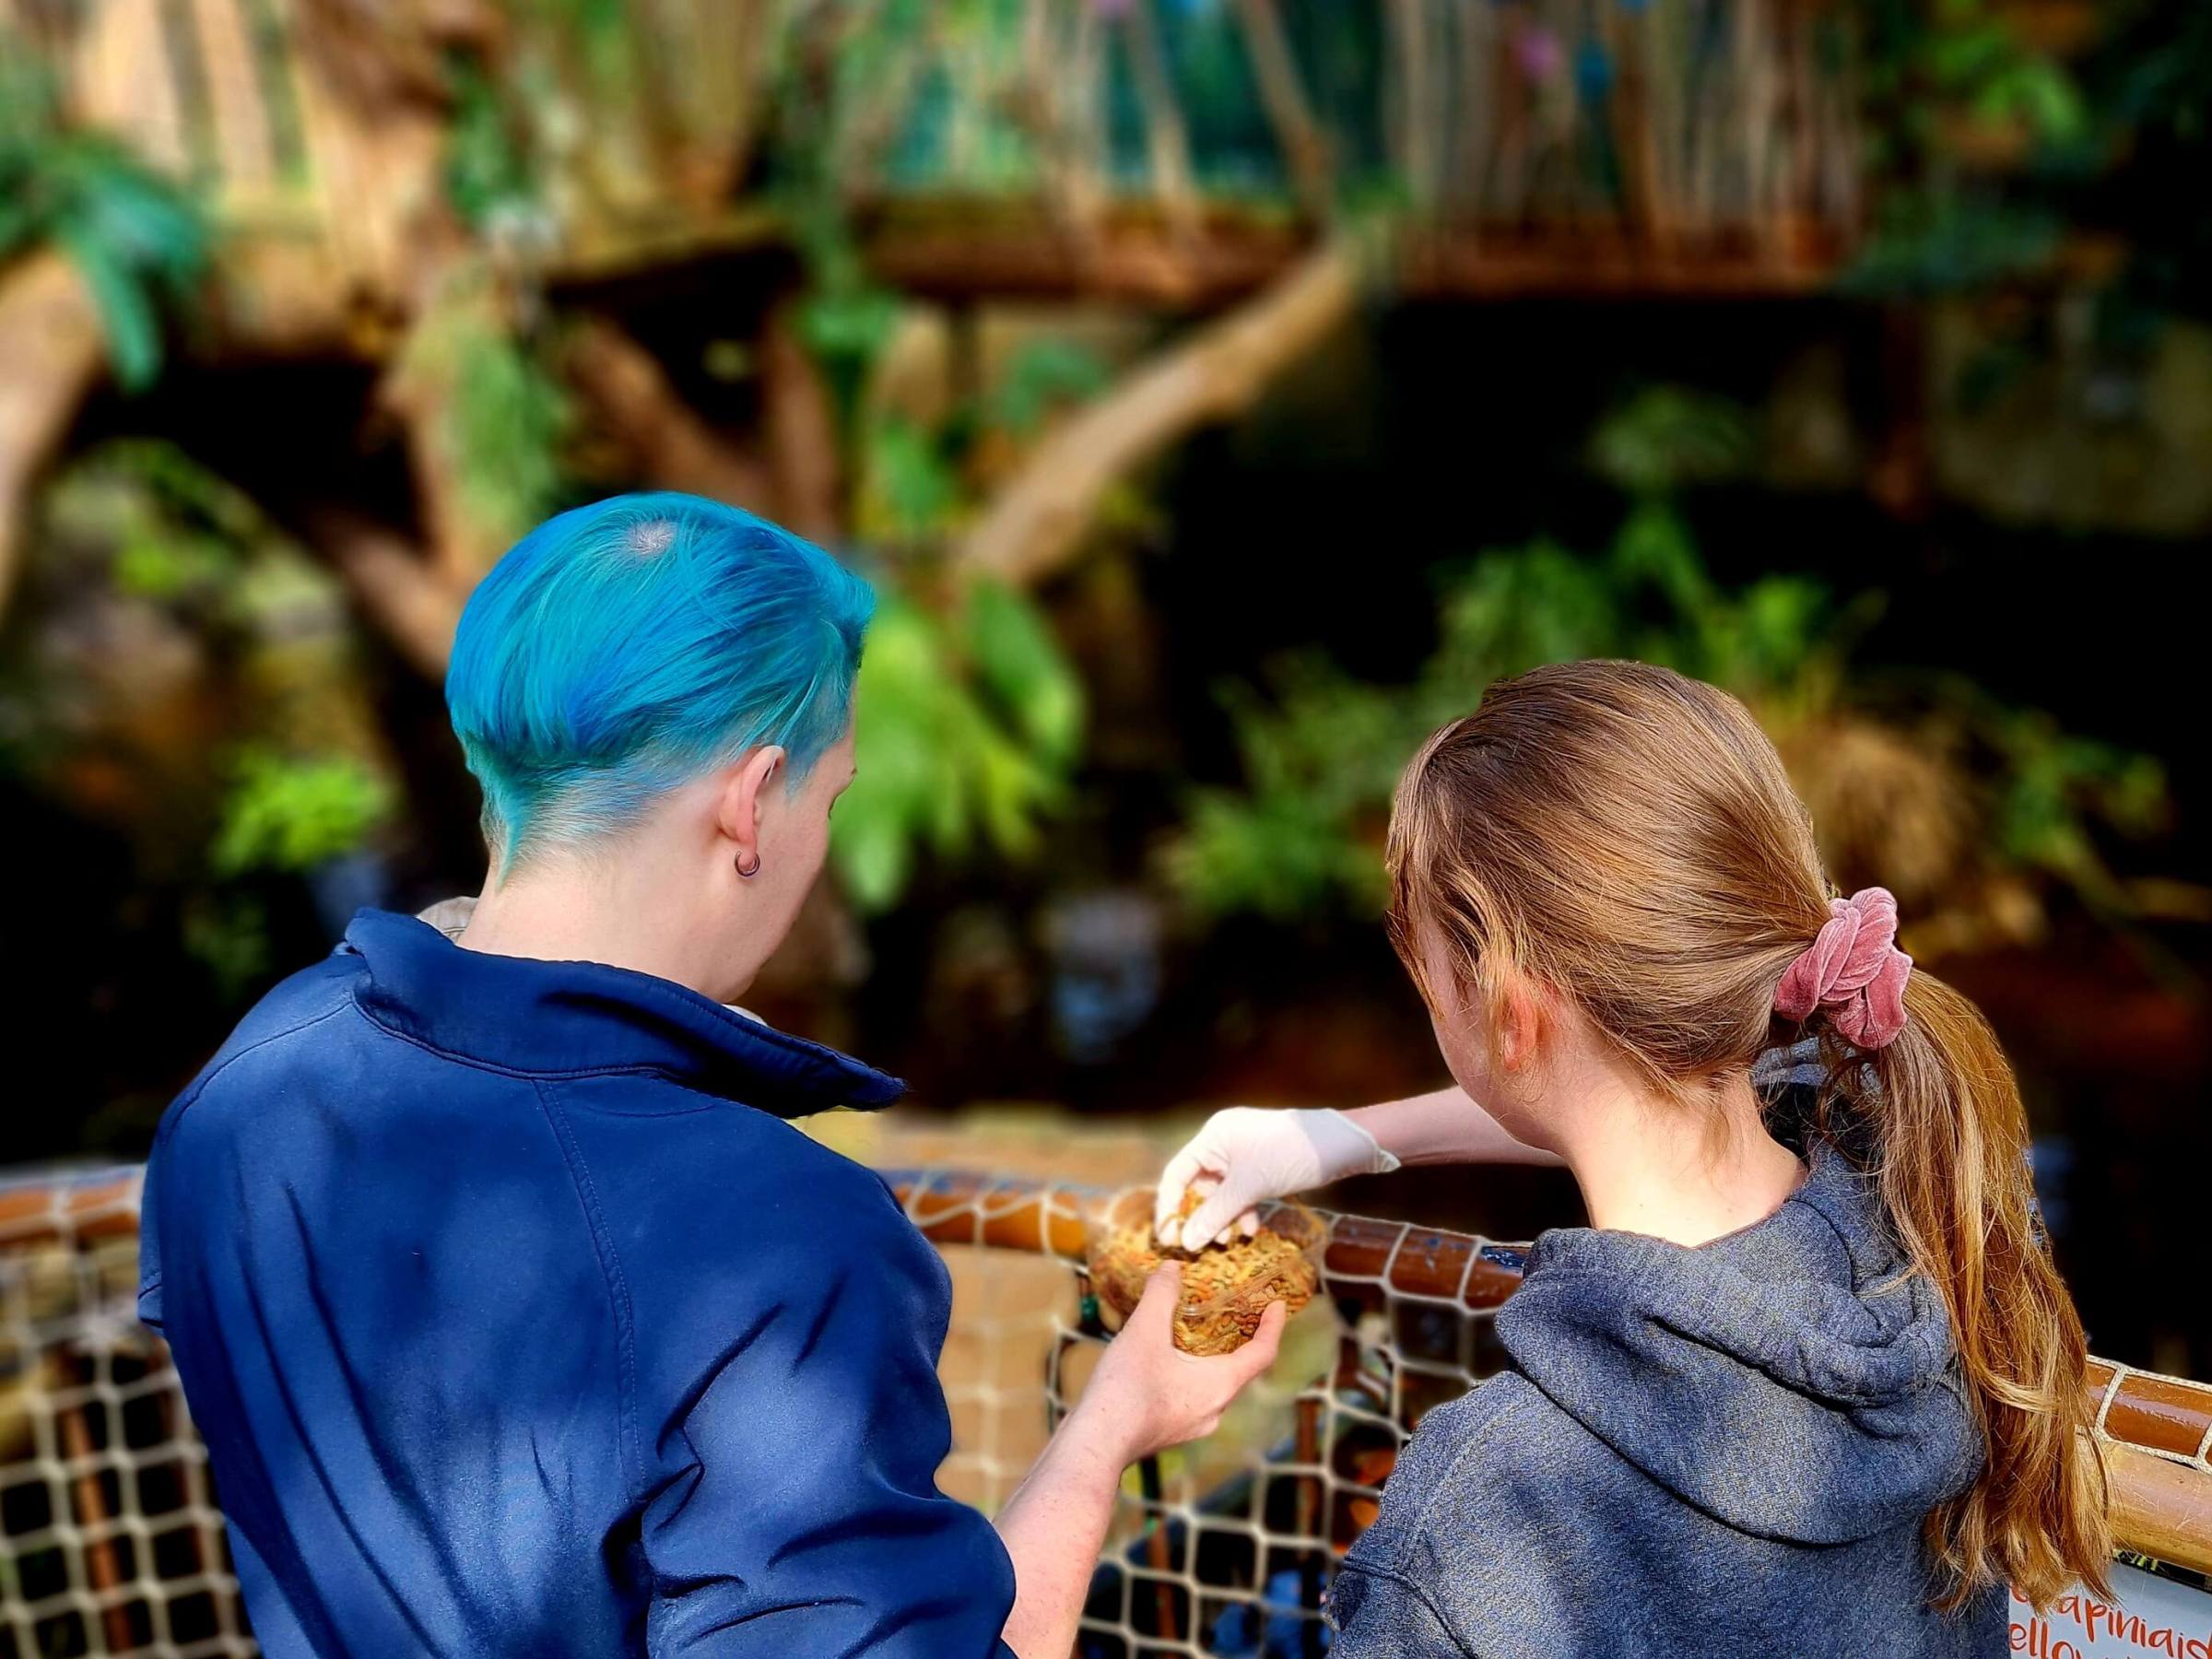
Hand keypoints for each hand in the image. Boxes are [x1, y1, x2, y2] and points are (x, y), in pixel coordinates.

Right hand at [1076, 1265, 1287, 1462]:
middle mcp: (1214, 1409)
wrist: (1095, 1444)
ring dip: (1209, 1357)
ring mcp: (1191, 1425)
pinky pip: (1190, 1396)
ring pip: (1212, 1385)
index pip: (1262, 1354)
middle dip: (1238, 1339)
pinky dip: (1188, 1373)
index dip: (1273, 1327)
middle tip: (1232, 1310)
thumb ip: (1162, 1295)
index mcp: (1220, 1385)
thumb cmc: (1126, 1390)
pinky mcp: (1169, 1432)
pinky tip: (1162, 1360)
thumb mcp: (1144, 1331)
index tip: (1278, 1306)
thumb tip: (1172, 1268)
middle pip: (1238, 1369)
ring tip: (1192, 1332)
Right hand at [1153, 1107, 1396, 1252]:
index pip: (1176, 1173)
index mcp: (1212, 1137)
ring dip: (1224, 1218)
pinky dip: (1243, 1211)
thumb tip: (1186, 1242)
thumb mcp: (1248, 1188)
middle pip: (1198, 1185)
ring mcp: (1242, 1153)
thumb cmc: (1288, 1156)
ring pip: (1221, 1192)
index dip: (1169, 1206)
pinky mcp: (1260, 1165)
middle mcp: (1222, 1142)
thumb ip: (1215, 1215)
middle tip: (1201, 1247)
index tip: (1169, 1238)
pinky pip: (1241, 1191)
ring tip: (1229, 1242)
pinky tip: (1252, 1230)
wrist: (1339, 1144)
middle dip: (1201, 1216)